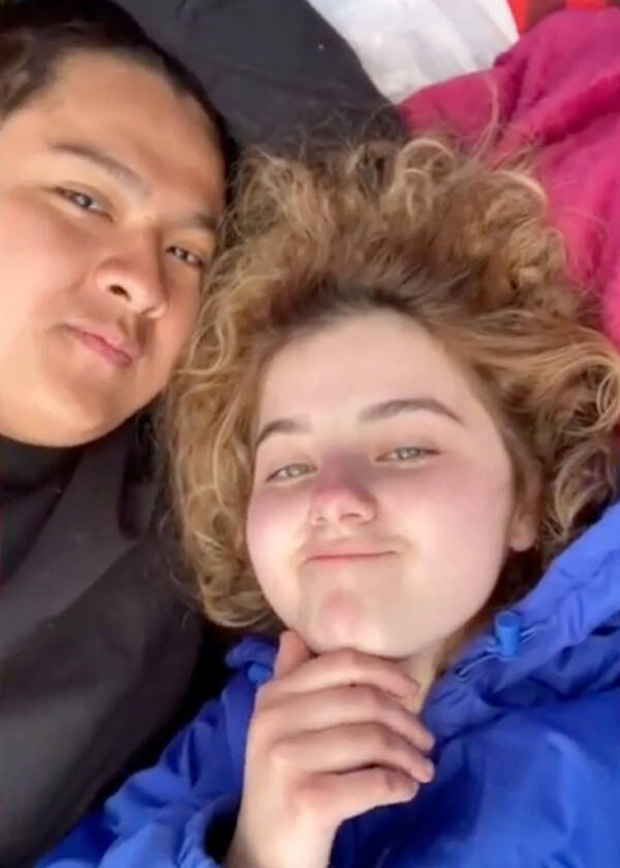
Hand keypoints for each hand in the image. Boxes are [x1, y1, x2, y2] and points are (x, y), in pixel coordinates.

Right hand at [226, 631, 434, 867]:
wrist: (264, 856)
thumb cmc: (282, 784)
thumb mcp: (279, 729)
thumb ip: (291, 681)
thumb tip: (294, 635)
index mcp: (272, 697)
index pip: (340, 663)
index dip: (384, 672)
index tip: (413, 691)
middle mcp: (274, 721)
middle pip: (363, 701)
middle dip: (405, 720)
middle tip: (425, 740)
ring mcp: (287, 760)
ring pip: (372, 740)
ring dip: (409, 756)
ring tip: (421, 769)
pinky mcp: (308, 800)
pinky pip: (373, 782)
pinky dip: (399, 786)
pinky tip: (406, 790)